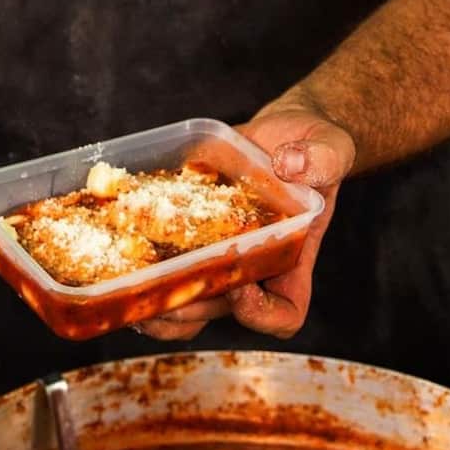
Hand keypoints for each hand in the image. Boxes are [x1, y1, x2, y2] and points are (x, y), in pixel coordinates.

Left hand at [134, 88, 355, 342]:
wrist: (288, 133)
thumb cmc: (317, 149)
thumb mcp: (332, 148)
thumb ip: (323, 157)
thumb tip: (289, 164)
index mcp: (294, 257)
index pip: (285, 312)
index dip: (263, 316)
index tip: (244, 292)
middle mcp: (254, 265)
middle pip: (221, 311)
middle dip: (189, 310)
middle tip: (165, 295)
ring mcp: (220, 251)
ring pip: (187, 296)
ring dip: (157, 301)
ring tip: (131, 287)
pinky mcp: (193, 228)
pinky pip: (168, 256)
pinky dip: (142, 256)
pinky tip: (117, 241)